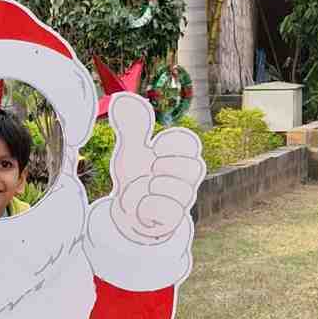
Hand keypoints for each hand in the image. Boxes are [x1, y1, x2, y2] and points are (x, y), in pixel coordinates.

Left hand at [106, 92, 204, 245]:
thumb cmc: (135, 177)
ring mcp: (183, 200)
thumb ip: (130, 127)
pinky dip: (147, 209)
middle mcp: (187, 178)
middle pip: (196, 167)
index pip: (189, 142)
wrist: (126, 213)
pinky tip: (142, 209)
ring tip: (141, 192)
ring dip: (150, 190)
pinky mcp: (174, 220)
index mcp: (178, 156)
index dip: (169, 143)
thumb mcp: (130, 151)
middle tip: (149, 172)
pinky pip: (167, 211)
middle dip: (165, 167)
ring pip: (179, 191)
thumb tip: (121, 98)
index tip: (153, 148)